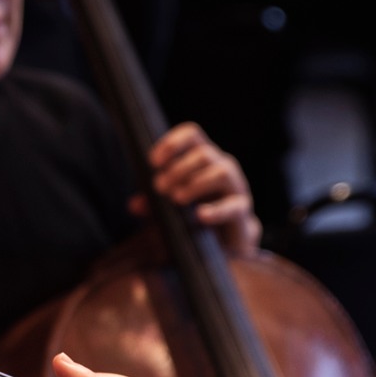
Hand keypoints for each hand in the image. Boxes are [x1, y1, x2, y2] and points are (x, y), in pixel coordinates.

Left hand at [131, 122, 261, 257]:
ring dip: (195, 184)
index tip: (153, 162)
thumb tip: (133, 205)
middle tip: (159, 187)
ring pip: (221, 173)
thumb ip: (153, 204)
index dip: (172, 143)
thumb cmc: (194, 214)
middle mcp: (221, 165)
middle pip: (204, 153)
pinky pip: (233, 206)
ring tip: (176, 198)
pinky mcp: (241, 210)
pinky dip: (216, 211)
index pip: (192, 135)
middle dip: (178, 169)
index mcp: (203, 158)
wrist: (226, 241)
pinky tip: (200, 216)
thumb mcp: (169, 206)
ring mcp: (235, 187)